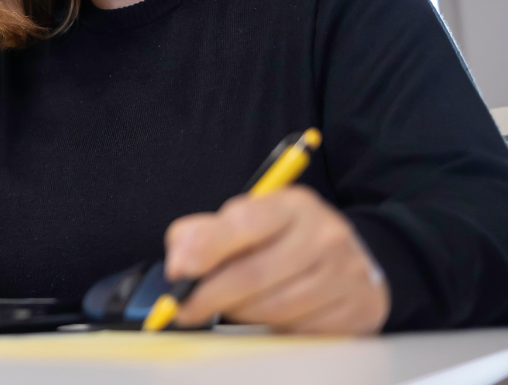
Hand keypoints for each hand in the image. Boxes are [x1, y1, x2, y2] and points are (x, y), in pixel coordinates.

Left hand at [164, 185, 389, 334]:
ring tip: (229, 306)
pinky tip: (266, 316)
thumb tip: (178, 265)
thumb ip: (201, 234)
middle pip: (254, 274)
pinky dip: (271, 328)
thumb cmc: (282, 240)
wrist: (352, 259)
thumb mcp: (244, 221)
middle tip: (184, 308)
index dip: (206, 249)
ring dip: (238, 313)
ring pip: (273, 308)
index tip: (178, 272)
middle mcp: (324, 234)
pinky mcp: (356, 310)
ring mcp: (345, 274)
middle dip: (210, 296)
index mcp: (292, 204)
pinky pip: (297, 331)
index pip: (244, 222)